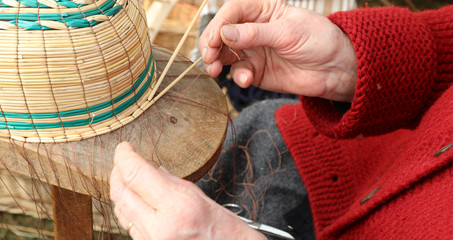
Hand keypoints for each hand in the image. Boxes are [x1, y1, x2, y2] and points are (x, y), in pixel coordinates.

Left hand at [110, 142, 265, 239]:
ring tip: (125, 177)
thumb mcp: (203, 199)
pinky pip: (129, 226)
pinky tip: (134, 200)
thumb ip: (173, 184)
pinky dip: (127, 209)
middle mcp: (160, 227)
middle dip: (117, 172)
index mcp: (178, 208)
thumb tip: (152, 171)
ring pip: (120, 211)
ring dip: (120, 190)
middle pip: (121, 193)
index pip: (135, 175)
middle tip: (122, 160)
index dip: (124, 157)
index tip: (123, 148)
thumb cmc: (229, 232)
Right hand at [199, 0, 356, 101]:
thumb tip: (224, 34)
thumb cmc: (318, 40)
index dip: (220, 24)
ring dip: (217, 62)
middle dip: (212, 45)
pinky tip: (246, 79)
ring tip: (214, 70)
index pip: (232, 12)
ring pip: (225, 54)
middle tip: (209, 57)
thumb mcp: (288, 32)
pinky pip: (239, 72)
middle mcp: (253, 29)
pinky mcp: (256, 71)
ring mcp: (253, 51)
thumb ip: (255, 34)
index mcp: (262, 10)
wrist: (335, 69)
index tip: (215, 39)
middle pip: (223, 33)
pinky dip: (238, 76)